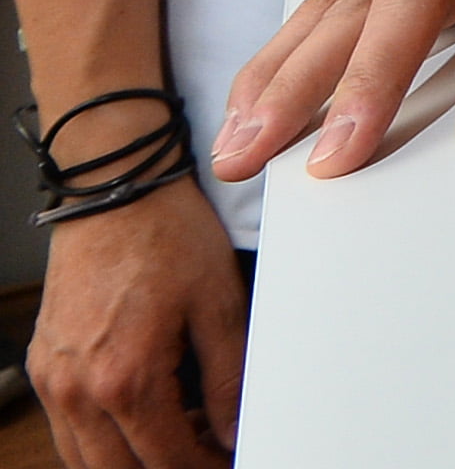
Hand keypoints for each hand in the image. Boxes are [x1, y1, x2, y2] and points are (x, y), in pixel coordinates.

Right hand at [28, 175, 247, 468]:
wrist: (115, 190)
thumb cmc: (167, 235)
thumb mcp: (219, 304)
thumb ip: (229, 378)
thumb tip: (233, 431)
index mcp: (125, 379)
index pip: (165, 457)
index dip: (203, 466)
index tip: (226, 459)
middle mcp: (78, 388)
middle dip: (166, 467)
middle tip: (206, 451)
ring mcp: (53, 379)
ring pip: (84, 457)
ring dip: (129, 458)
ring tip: (180, 433)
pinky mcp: (45, 363)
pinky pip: (67, 425)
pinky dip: (101, 436)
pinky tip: (143, 413)